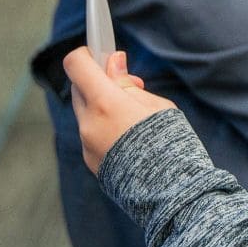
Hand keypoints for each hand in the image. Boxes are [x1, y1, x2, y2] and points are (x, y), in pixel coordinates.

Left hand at [64, 48, 174, 175]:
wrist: (171, 192)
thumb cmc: (170, 143)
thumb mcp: (157, 106)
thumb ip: (129, 84)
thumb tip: (113, 63)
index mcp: (105, 104)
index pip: (76, 65)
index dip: (87, 54)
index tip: (103, 54)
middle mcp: (88, 124)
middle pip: (80, 88)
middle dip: (99, 81)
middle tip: (131, 85)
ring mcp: (87, 145)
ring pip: (86, 112)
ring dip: (102, 105)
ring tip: (135, 115)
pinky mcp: (91, 162)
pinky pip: (91, 133)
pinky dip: (105, 126)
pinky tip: (131, 136)